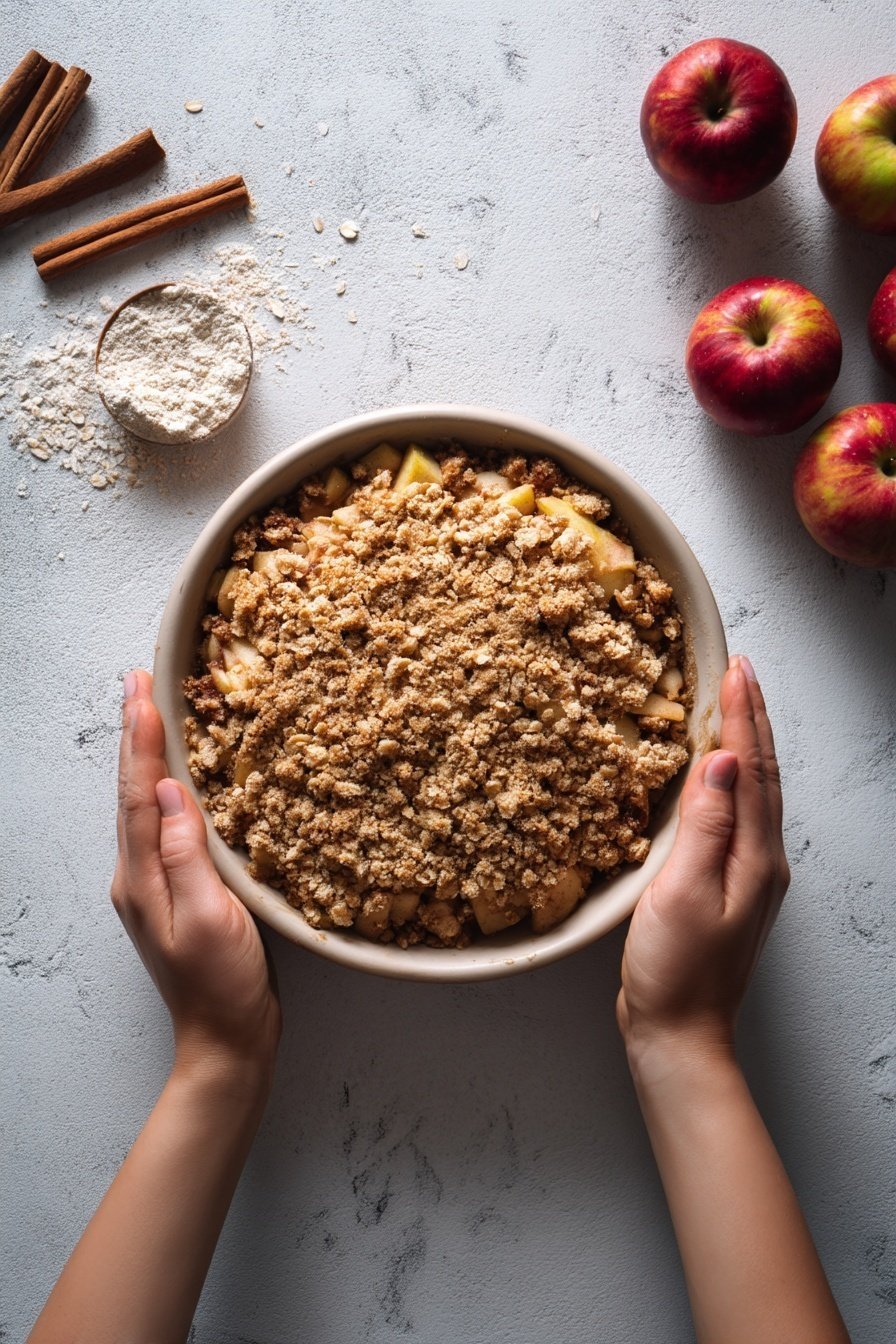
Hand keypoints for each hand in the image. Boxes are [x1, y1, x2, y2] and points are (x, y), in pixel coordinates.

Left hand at [112, 670, 280, 1078]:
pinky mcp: (172, 891)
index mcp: (141, 878)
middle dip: (135, 734)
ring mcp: (151, 884)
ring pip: (142, 804)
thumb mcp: (208, 919)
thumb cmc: (222, 985)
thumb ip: (186, 855)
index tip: (143, 691)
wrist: (225, 1038)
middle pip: (131, 792)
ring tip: (150, 714)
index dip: (141, 739)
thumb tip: (169, 791)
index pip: (137, 794)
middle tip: (138, 683)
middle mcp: (137, 875)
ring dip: (145, 755)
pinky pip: (160, 824)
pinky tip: (175, 776)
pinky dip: (162, 787)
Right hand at [617, 655, 789, 1072]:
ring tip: (732, 705)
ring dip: (746, 742)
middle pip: (763, 774)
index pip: (752, 768)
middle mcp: (763, 860)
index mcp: (756, 857)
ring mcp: (750, 874)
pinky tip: (718, 773)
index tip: (734, 669)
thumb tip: (723, 760)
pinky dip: (733, 778)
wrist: (679, 1033)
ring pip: (755, 792)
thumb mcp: (684, 893)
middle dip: (751, 717)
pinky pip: (739, 814)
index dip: (741, 715)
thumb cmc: (675, 971)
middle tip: (739, 669)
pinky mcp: (730, 885)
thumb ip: (706, 825)